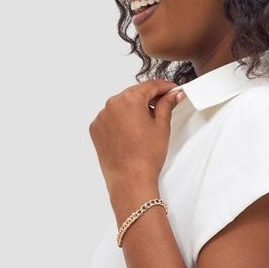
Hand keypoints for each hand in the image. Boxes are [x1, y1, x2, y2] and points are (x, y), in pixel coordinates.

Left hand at [89, 79, 184, 205]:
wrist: (130, 181)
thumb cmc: (146, 157)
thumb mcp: (162, 126)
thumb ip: (166, 105)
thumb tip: (172, 95)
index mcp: (129, 99)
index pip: (150, 86)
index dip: (164, 87)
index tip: (172, 90)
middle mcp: (112, 104)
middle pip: (134, 94)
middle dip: (149, 98)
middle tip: (163, 105)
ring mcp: (102, 117)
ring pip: (121, 106)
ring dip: (133, 110)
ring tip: (146, 124)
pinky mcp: (96, 129)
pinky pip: (111, 118)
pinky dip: (121, 121)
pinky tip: (131, 133)